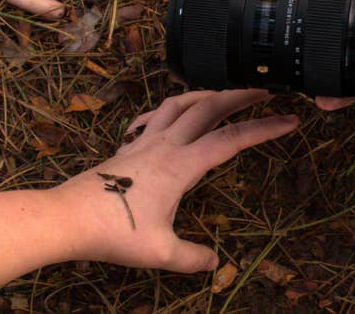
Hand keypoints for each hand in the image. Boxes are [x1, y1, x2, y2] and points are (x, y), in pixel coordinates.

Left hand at [54, 90, 298, 272]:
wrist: (64, 218)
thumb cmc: (112, 232)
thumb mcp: (159, 252)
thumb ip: (192, 257)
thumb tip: (214, 264)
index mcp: (181, 164)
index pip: (232, 139)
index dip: (265, 129)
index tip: (290, 121)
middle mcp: (165, 144)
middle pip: (210, 106)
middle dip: (242, 95)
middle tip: (266, 89)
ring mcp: (144, 141)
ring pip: (180, 102)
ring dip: (207, 93)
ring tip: (225, 93)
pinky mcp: (128, 147)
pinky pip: (155, 115)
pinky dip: (173, 107)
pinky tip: (174, 115)